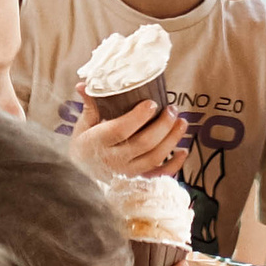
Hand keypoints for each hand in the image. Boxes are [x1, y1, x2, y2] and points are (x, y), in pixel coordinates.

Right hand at [71, 95, 189, 182]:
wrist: (81, 175)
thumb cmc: (85, 144)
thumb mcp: (83, 125)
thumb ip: (89, 104)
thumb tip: (84, 84)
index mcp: (99, 142)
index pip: (121, 130)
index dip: (139, 117)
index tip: (152, 103)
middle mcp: (114, 160)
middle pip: (143, 144)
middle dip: (162, 125)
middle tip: (172, 109)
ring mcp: (128, 172)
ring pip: (154, 158)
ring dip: (171, 140)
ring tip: (181, 122)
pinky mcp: (137, 180)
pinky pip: (159, 176)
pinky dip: (175, 165)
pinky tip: (183, 151)